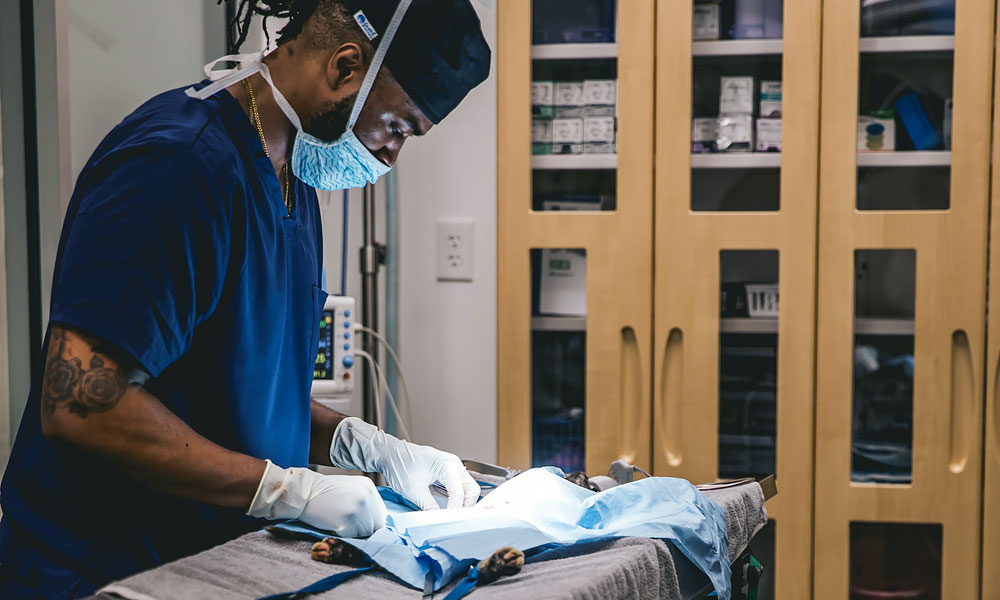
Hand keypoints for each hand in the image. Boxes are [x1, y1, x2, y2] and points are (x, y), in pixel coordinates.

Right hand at [247, 460, 386, 536]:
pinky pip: (352, 538)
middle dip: (364, 529)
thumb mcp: (349, 488)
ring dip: (354, 533)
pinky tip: (332, 525)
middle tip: (347, 525)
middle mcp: (367, 496)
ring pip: (365, 533)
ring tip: (338, 523)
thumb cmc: (323, 492)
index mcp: (369, 487)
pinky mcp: (348, 522)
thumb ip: (364, 500)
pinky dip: (343, 535)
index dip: (370, 521)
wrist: (302, 492)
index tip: (359, 524)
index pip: (381, 513)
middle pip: (376, 525)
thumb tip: (373, 519)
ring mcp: (359, 509)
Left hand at [329, 417, 479, 509]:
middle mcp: (454, 464)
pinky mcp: (448, 472)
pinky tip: (448, 508)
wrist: (390, 454)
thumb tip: (439, 520)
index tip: (448, 522)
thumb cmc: (400, 466)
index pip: (459, 493)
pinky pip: (459, 486)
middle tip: (454, 520)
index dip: (454, 510)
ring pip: (467, 489)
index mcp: (447, 466)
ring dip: (462, 503)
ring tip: (451, 516)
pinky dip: (456, 498)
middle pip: (471, 490)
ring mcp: (452, 467)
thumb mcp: (413, 491)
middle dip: (465, 506)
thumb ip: (429, 506)